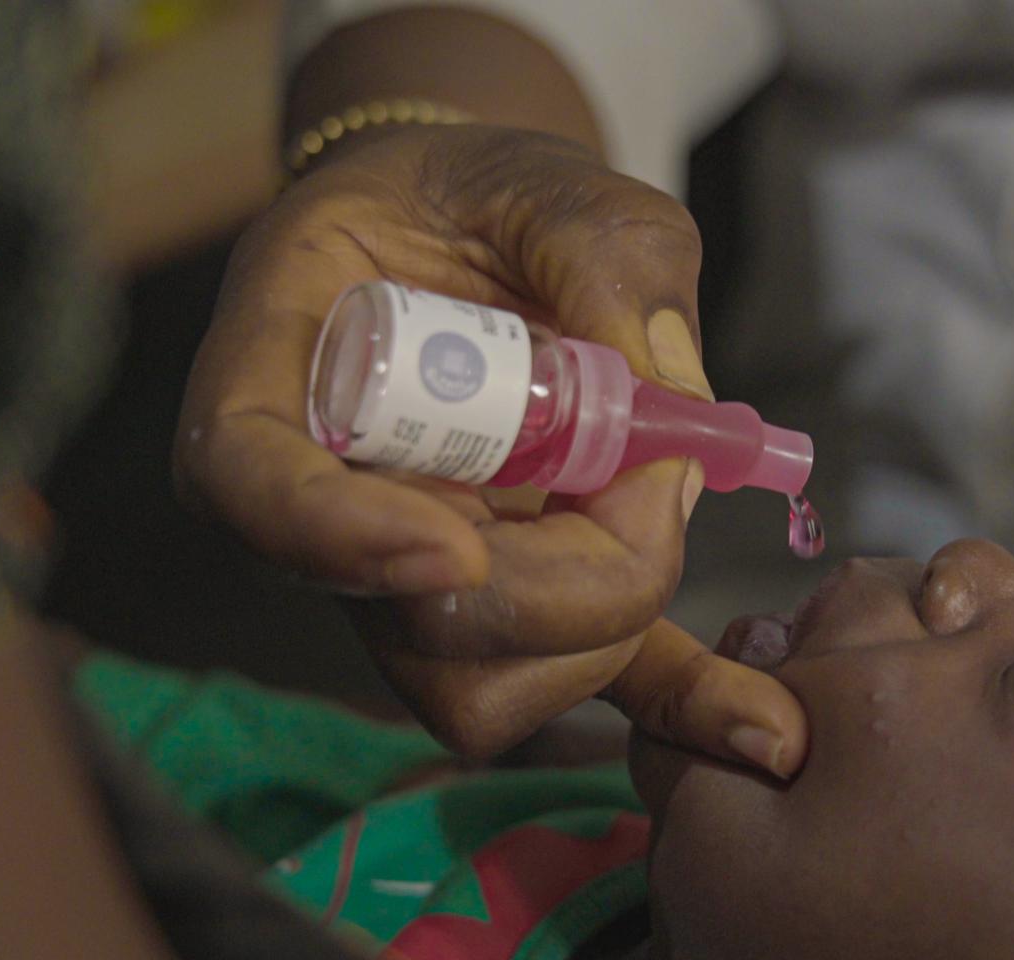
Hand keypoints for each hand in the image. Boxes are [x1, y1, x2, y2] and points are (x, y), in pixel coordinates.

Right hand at [175, 124, 804, 773]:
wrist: (483, 237)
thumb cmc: (479, 196)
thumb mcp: (540, 175)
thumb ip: (603, 252)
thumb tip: (669, 392)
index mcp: (279, 380)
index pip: (251, 489)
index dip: (338, 541)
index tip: (452, 549)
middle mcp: (329, 511)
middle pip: (414, 625)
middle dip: (567, 576)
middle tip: (656, 462)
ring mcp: (414, 582)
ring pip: (488, 688)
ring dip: (612, 619)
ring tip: (661, 488)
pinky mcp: (515, 611)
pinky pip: (586, 686)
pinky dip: (680, 706)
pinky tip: (762, 731)